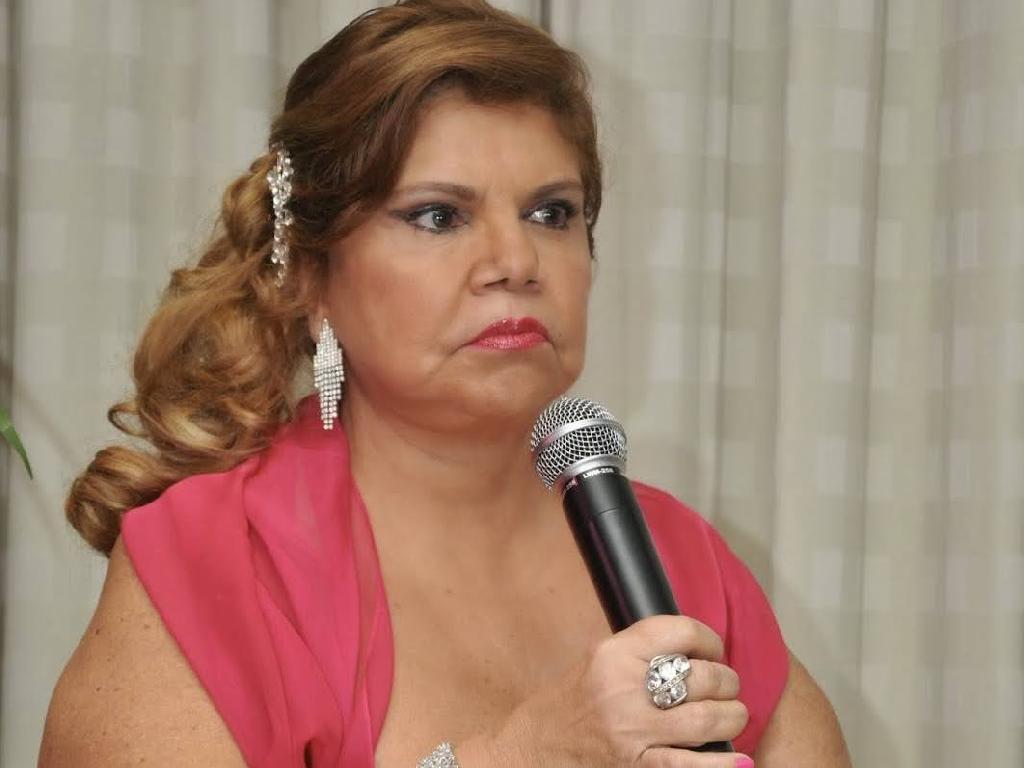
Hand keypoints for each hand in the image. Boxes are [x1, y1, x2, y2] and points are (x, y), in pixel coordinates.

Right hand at [480, 615, 752, 766]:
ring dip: (731, 716)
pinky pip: (691, 766)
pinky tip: (739, 757)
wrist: (533, 749)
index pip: (679, 631)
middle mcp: (623, 690)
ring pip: (705, 720)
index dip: (709, 639)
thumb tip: (696, 651)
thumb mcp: (597, 661)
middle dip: (726, 681)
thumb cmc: (570, 703)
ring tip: (733, 715)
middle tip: (729, 686)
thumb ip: (641, 652)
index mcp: (613, 653)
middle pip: (700, 677)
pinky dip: (722, 763)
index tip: (714, 650)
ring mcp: (631, 733)